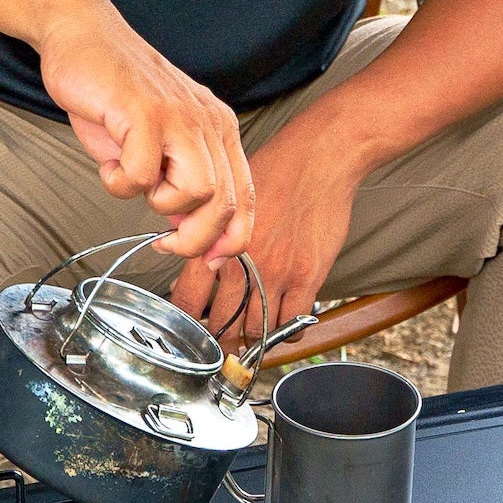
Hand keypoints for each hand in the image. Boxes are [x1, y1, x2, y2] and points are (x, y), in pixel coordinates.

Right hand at [29, 0, 252, 261]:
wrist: (82, 34)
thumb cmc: (114, 91)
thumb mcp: (156, 141)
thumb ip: (178, 181)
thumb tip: (189, 229)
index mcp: (217, 129)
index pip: (245, 196)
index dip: (233, 238)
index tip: (209, 260)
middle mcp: (206, 122)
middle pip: (225, 203)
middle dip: (194, 239)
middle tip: (164, 241)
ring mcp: (177, 116)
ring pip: (196, 192)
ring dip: (158, 203)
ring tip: (133, 178)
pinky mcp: (143, 112)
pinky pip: (140, 175)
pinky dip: (118, 181)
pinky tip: (109, 158)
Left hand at [174, 124, 364, 349]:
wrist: (319, 159)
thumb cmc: (274, 170)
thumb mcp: (227, 198)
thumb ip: (205, 232)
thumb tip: (184, 260)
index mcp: (214, 244)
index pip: (187, 300)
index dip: (184, 321)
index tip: (188, 329)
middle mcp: (242, 264)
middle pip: (221, 323)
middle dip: (218, 339)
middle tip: (220, 343)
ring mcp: (276, 274)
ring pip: (257, 330)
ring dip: (251, 339)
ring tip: (249, 337)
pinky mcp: (307, 277)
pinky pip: (292, 323)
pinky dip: (286, 333)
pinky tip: (282, 326)